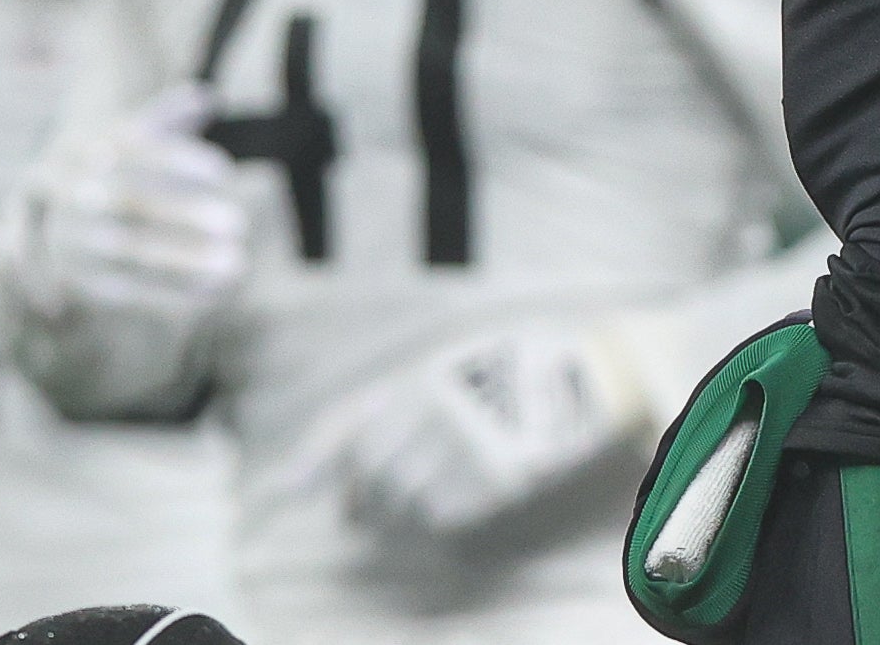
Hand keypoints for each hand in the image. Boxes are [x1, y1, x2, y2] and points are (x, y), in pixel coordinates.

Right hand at [3, 85, 251, 318]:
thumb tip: (205, 97)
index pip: (135, 152)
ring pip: (133, 252)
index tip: (225, 171)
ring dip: (187, 261)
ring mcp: (76, 242)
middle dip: (186, 215)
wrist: (54, 213)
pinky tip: (217, 291)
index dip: (179, 160)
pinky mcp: (84, 283)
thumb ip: (168, 115)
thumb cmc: (115, 163)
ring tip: (236, 265)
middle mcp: (77, 197)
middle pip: (131, 205)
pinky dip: (175, 294)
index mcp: (88, 151)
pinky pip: (132, 291)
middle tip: (238, 222)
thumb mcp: (132, 132)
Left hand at [338, 321, 651, 536]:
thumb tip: (352, 467)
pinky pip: (442, 514)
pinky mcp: (495, 478)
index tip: (286, 487)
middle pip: (370, 470)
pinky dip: (434, 517)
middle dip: (363, 492)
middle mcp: (435, 409)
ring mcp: (465, 445)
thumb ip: (402, 405)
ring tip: (415, 500)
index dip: (314, 458)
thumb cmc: (523, 362)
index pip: (348, 422)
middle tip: (362, 506)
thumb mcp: (454, 363)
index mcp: (422, 375)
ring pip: (401, 498)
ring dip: (397, 509)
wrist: (593, 368)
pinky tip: (451, 501)